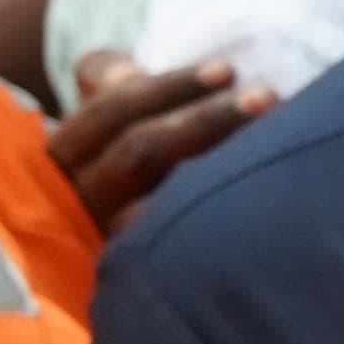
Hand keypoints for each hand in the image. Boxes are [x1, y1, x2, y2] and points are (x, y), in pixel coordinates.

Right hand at [52, 51, 267, 234]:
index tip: (226, 69)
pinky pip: (187, 243)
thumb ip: (107, 76)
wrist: (148, 243)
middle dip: (207, 118)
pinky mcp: (148, 273)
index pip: (107, 114)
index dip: (165, 88)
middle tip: (266, 95)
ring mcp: (112, 240)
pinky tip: (269, 190)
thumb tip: (123, 71)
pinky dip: (226, 211)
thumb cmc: (139, 152)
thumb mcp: (114, 113)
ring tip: (280, 133)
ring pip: (165, 197)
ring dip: (223, 161)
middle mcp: (81, 201)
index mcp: (63, 156)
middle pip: (140, 152)